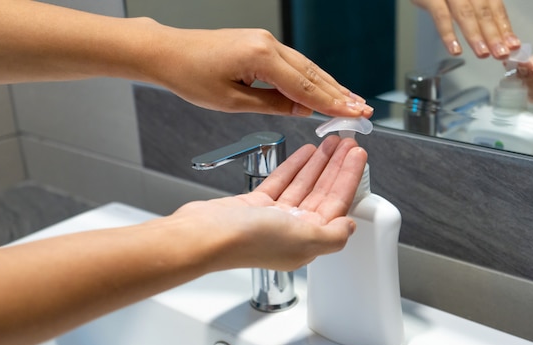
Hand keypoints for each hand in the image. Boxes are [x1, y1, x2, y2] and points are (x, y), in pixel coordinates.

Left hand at [0, 1, 372, 118]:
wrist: (168, 53)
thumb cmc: (191, 76)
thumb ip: (271, 105)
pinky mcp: (261, 45)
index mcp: (262, 57)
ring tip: (350, 102)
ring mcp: (266, 42)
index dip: (333, 103)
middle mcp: (268, 44)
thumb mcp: (232, 101)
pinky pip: (293, 64)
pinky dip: (310, 79)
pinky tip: (321, 89)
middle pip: (313, 73)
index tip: (354, 114)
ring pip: (306, 67)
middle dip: (340, 93)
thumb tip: (300, 111)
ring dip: (329, 85)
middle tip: (363, 111)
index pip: (306, 86)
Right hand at [170, 135, 367, 271]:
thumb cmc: (248, 240)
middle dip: (337, 167)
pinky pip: (281, 182)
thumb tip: (351, 227)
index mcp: (307, 242)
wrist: (205, 236)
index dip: (349, 178)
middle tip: (348, 142)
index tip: (358, 155)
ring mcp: (273, 218)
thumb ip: (332, 235)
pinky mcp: (255, 207)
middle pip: (322, 192)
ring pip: (303, 185)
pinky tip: (304, 153)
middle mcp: (292, 231)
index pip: (337, 205)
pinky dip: (294, 167)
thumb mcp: (302, 239)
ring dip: (318, 163)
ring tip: (330, 142)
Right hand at [411, 0, 519, 58]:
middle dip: (494, 34)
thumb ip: (474, 8)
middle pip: (484, 10)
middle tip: (502, 54)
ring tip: (483, 54)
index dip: (504, 26)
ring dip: (475, 35)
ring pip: (465, 13)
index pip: (495, 6)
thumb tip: (491, 35)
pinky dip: (448, 33)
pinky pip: (440, 15)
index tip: (513, 45)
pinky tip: (455, 49)